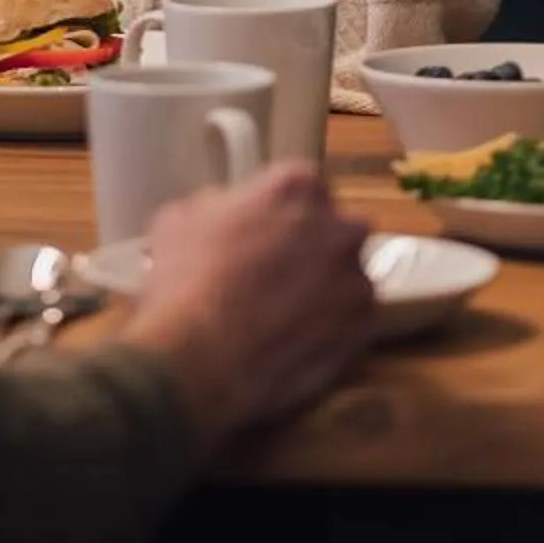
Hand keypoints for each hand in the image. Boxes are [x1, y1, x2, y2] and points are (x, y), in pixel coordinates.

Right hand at [121, 161, 375, 438]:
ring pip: (347, 276)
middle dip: (314, 243)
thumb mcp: (179, 219)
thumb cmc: (184, 279)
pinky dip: (331, 328)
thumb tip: (226, 211)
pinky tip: (295, 342)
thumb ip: (217, 205)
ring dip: (325, 287)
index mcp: (296, 186)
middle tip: (277, 271)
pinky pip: (351, 321)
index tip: (260, 230)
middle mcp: (339, 225)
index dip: (279, 210)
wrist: (200, 358)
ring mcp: (356, 279)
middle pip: (335, 227)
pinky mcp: (363, 329)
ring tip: (285, 315)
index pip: (301, 184)